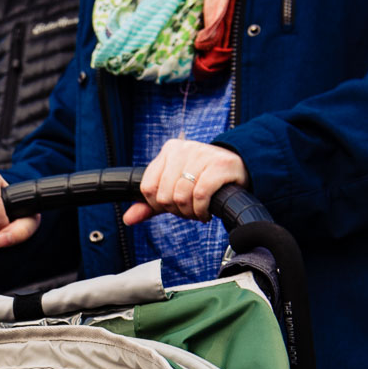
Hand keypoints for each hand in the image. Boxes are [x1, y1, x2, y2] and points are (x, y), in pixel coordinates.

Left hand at [124, 139, 249, 225]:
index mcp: (168, 151)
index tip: (172, 206)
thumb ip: (150, 204)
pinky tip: (206, 212)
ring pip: (181, 196)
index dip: (158, 205)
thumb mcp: (174, 190)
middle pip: (164, 195)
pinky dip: (201, 210)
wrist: (240, 168)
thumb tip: (128, 219)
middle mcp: (183, 149)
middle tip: (189, 209)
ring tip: (198, 210)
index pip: (147, 188)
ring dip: (190, 212)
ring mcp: (202, 155)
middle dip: (176, 210)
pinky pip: (200, 195)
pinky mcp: (219, 165)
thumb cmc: (204, 179)